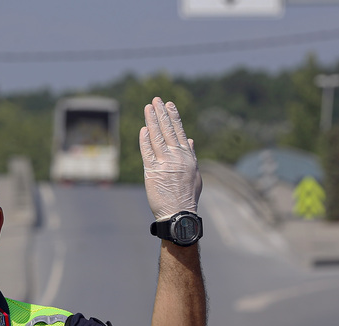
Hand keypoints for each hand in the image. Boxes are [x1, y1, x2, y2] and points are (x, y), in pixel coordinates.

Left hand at [139, 97, 202, 221]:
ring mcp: (165, 163)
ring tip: (148, 108)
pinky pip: (147, 152)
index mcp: (188, 156)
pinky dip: (145, 140)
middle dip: (161, 113)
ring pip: (157, 137)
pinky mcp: (152, 172)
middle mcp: (177, 157)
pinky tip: (143, 129)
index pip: (179, 131)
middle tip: (155, 100)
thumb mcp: (195, 173)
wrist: (179, 213)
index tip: (168, 104)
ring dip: (151, 121)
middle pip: (167, 130)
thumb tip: (191, 140)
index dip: (173, 116)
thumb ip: (192, 155)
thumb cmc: (187, 196)